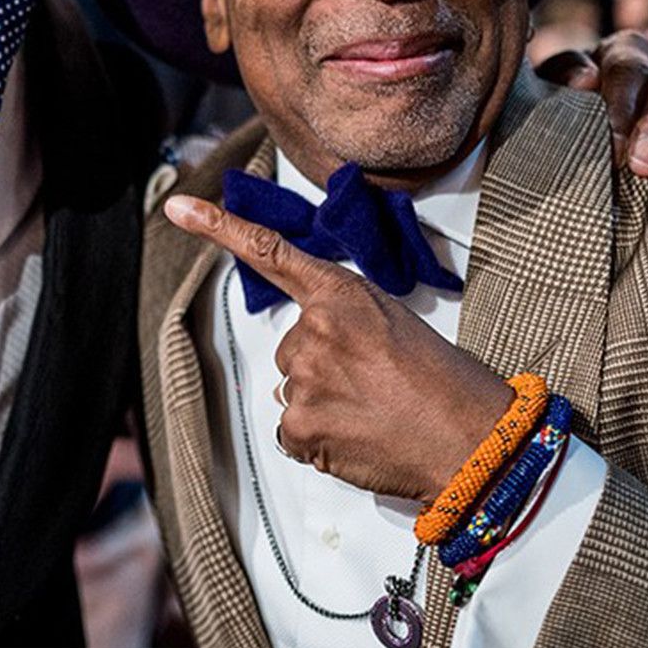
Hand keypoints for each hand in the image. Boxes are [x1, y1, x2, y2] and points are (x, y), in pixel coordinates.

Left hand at [163, 194, 511, 501]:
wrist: (467, 436)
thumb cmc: (440, 379)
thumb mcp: (391, 320)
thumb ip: (340, 319)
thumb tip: (311, 347)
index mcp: (340, 294)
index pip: (268, 252)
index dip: (218, 228)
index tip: (179, 209)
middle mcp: (314, 330)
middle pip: (292, 347)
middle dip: (323, 366)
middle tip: (372, 382)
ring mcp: (303, 378)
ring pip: (294, 389)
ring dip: (324, 403)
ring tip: (374, 409)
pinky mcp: (298, 425)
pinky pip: (293, 431)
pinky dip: (320, 438)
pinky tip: (358, 435)